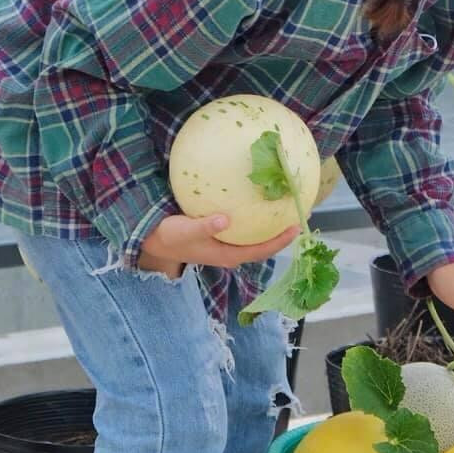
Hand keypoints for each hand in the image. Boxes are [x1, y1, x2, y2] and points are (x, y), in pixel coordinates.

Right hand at [139, 213, 300, 278]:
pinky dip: (255, 216)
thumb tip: (225, 219)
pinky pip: (245, 227)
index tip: (298, 226)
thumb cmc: (169, 237)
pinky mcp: (220, 234)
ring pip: (256, 236)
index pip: (262, 250)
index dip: (281, 241)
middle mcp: (231, 251)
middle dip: (282, 232)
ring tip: (285, 205)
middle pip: (264, 244)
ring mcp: (226, 244)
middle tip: (300, 213)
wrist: (153, 240)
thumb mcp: (184, 231)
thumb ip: (204, 226)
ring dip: (271, 225)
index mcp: (228, 255)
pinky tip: (258, 197)